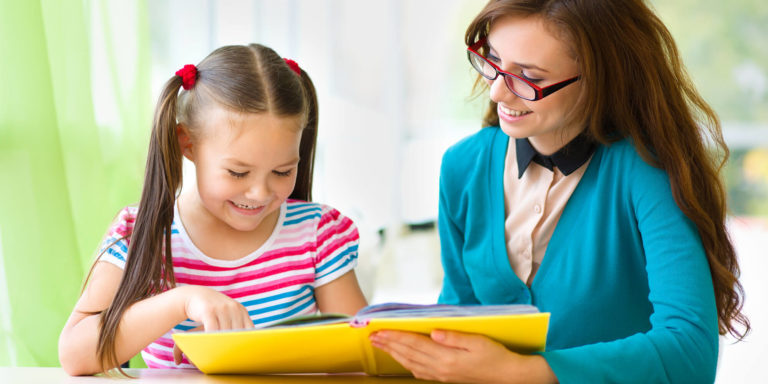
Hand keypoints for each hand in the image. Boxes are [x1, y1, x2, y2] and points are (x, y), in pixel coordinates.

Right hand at [173, 286, 253, 364]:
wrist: (195, 295)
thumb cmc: (214, 310)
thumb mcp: (229, 313)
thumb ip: (237, 324)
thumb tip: (245, 346)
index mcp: (241, 310)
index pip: (249, 329)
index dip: (247, 341)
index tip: (243, 351)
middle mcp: (234, 308)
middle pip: (237, 333)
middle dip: (233, 345)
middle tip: (229, 356)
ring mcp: (222, 308)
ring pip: (224, 332)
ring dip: (221, 344)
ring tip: (219, 353)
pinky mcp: (209, 310)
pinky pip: (212, 329)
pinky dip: (211, 339)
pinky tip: (209, 345)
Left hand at [370, 330, 555, 383]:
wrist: (508, 377)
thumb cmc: (495, 356)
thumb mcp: (478, 341)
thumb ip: (453, 337)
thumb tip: (433, 331)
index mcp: (447, 357)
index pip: (415, 344)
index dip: (396, 336)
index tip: (380, 330)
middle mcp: (441, 368)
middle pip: (408, 354)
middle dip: (389, 344)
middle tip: (372, 336)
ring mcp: (442, 376)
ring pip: (410, 364)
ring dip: (394, 353)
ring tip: (381, 345)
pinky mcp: (445, 378)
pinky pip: (419, 371)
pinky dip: (406, 363)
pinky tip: (401, 358)